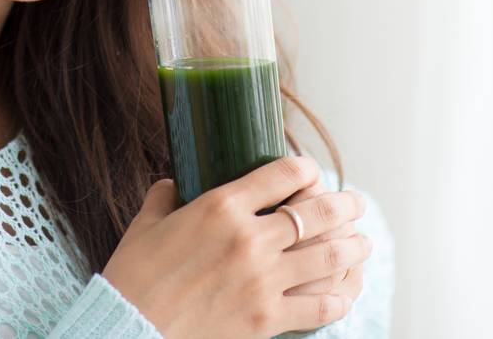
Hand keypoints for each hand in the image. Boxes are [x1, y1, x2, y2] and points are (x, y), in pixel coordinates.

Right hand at [99, 155, 360, 338]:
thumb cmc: (133, 275)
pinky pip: (319, 306)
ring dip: (353, 247)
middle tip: (356, 204)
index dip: (306, 169)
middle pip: (317, 214)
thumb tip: (171, 184)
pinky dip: (338, 297)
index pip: (283, 174)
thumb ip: (164, 198)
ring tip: (363, 243)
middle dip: (345, 206)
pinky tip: (344, 292)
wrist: (129, 328)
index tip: (312, 172)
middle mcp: (249, 238)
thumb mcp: (145, 225)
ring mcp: (262, 279)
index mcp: (220, 206)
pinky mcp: (267, 317)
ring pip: (328, 257)